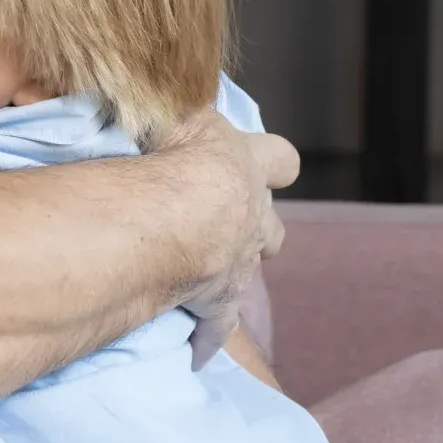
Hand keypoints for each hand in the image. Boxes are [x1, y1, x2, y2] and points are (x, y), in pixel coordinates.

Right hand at [154, 113, 297, 369]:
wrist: (161, 216)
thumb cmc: (165, 154)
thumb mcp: (175, 113)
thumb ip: (181, 111)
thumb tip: (164, 91)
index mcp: (245, 164)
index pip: (281, 158)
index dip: (273, 161)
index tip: (262, 163)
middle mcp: (251, 215)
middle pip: (273, 226)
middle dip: (257, 224)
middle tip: (225, 222)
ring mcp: (238, 262)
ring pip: (253, 271)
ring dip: (238, 269)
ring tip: (212, 269)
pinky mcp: (217, 302)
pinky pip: (217, 326)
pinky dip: (207, 336)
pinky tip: (198, 351)